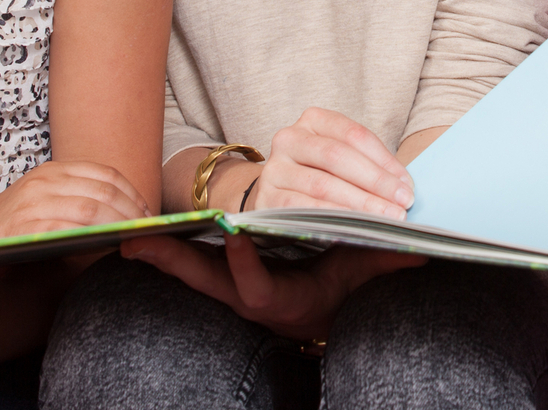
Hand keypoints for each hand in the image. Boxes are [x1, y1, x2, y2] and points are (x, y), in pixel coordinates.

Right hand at [0, 160, 149, 241]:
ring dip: (116, 225)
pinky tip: (103, 248)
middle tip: (146, 230)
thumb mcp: (46, 202)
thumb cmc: (12, 229)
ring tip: (130, 239)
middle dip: (130, 211)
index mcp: (53, 171)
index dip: (132, 192)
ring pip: (90, 209)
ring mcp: (32, 202)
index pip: (105, 174)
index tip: (146, 212)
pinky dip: (90, 238)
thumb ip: (79, 201)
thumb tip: (129, 217)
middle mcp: (43, 181)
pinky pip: (66, 230)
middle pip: (103, 191)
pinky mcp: (22, 227)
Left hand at [123, 231, 421, 339]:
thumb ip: (381, 265)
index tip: (235, 238)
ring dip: (164, 258)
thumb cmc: (338, 289)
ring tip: (130, 243)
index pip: (257, 287)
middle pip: (210, 282)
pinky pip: (188, 268)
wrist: (318, 308)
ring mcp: (230, 289)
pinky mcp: (219, 277)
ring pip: (191, 276)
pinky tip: (138, 243)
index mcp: (280, 302)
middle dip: (181, 263)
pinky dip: (167, 255)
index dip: (245, 267)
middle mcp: (249, 298)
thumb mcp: (358, 281)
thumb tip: (417, 252)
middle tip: (145, 244)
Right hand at [251, 107, 414, 218]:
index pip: (354, 135)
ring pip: (322, 185)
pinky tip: (356, 227)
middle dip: (375, 182)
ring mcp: (275, 168)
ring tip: (387, 217)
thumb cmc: (319, 175)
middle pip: (337, 156)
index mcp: (313, 120)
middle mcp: (289, 138)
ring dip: (360, 203)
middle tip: (403, 202)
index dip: (384, 160)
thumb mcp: (342, 161)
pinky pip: (303, 208)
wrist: (275, 195)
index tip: (407, 184)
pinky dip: (333, 217)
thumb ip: (370, 166)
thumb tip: (406, 187)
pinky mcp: (266, 198)